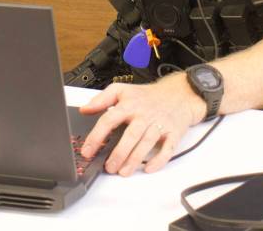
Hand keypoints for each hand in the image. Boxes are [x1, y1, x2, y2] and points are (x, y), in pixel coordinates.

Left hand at [77, 74, 205, 176]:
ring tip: (123, 171)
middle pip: (130, 135)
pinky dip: (159, 160)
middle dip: (118, 153)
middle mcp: (144, 115)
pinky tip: (149, 168)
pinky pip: (167, 149)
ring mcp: (159, 124)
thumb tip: (84, 110)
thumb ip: (101, 99)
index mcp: (129, 105)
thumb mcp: (122, 90)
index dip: (97, 136)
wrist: (178, 94)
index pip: (109, 119)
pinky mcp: (173, 133)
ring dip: (135, 159)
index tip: (87, 150)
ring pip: (147, 143)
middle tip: (108, 167)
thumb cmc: (147, 96)